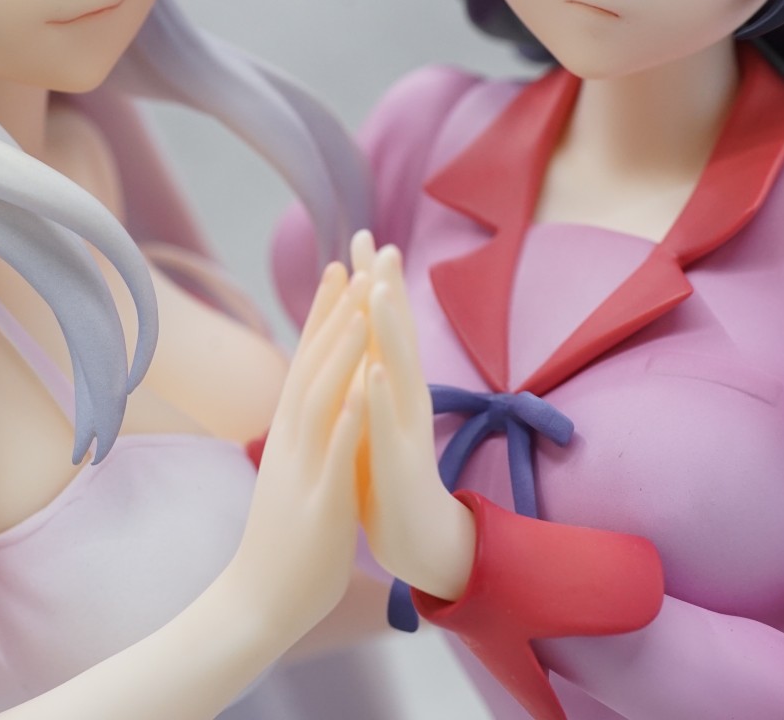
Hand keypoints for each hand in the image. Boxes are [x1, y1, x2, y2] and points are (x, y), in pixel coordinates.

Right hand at [225, 261, 369, 637]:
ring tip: (361, 302)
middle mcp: (290, 442)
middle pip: (313, 365)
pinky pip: (337, 452)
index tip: (338, 271)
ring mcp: (302, 468)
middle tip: (352, 263)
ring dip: (343, 346)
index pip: (306, 362)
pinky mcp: (319, 501)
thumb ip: (304, 441)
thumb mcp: (293, 477)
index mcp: (288, 436)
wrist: (255, 604)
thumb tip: (314, 409)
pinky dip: (352, 414)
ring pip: (323, 395)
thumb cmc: (282, 544)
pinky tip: (368, 380)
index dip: (322, 316)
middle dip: (335, 313)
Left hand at [356, 236, 475, 601]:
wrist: (423, 546)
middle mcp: (405, 402)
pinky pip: (390, 427)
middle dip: (385, 287)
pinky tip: (372, 371)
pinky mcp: (403, 466)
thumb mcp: (376, 422)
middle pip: (396, 334)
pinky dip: (380, 398)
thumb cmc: (392, 480)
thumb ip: (373, 382)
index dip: (372, 282)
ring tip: (377, 288)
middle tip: (376, 239)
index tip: (360, 237)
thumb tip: (362, 343)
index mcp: (392, 391)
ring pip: (397, 372)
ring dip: (388, 329)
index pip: (381, 327)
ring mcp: (406, 431)